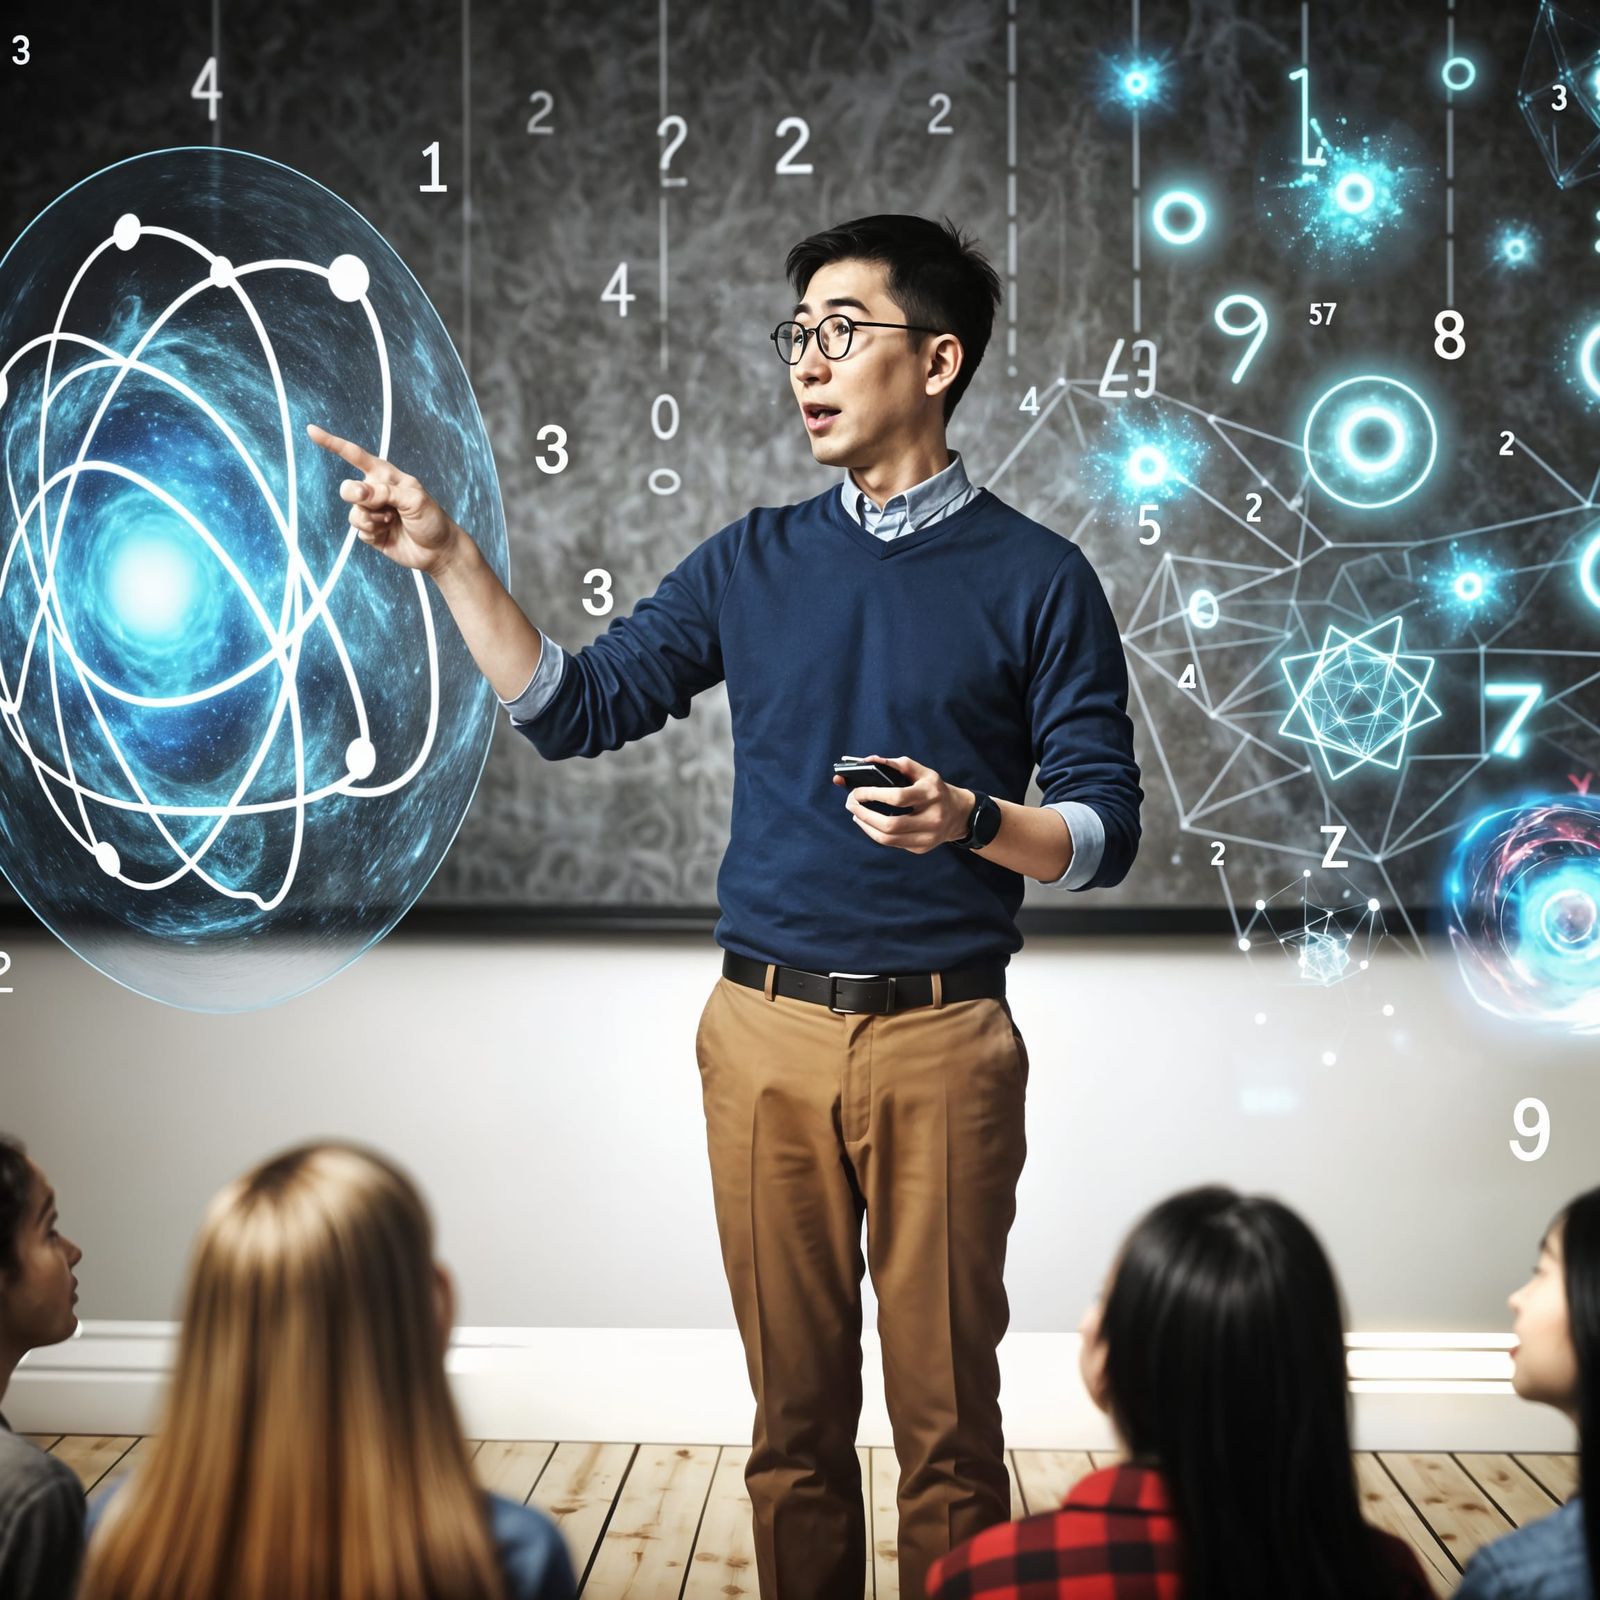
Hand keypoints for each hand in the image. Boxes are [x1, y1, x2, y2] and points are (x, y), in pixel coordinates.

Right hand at [306, 423, 461, 574]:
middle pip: (348, 489)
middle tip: (375, 504)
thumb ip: (385, 492)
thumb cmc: (432, 519)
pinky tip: (388, 534)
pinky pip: (359, 531)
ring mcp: (371, 512)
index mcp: (385, 476)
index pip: (355, 455)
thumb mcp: (414, 500)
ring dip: (371, 520)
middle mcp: (375, 492)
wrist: (438, 550)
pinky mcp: (370, 532)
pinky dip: (372, 533)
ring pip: (353, 513)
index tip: (311, 431)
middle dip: (357, 496)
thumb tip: (358, 492)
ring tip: (391, 522)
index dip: (333, 443)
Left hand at [832, 753, 974, 853]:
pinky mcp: (922, 848)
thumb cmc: (934, 789)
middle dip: (864, 814)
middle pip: (890, 824)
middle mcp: (932, 818)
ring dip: (866, 826)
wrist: (958, 814)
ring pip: (888, 839)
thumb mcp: (922, 772)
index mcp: (931, 794)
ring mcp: (928, 837)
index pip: (897, 798)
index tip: (856, 791)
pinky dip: (876, 833)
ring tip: (856, 814)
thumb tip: (868, 761)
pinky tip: (869, 823)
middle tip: (850, 803)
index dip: (872, 795)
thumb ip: (896, 764)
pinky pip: (892, 843)